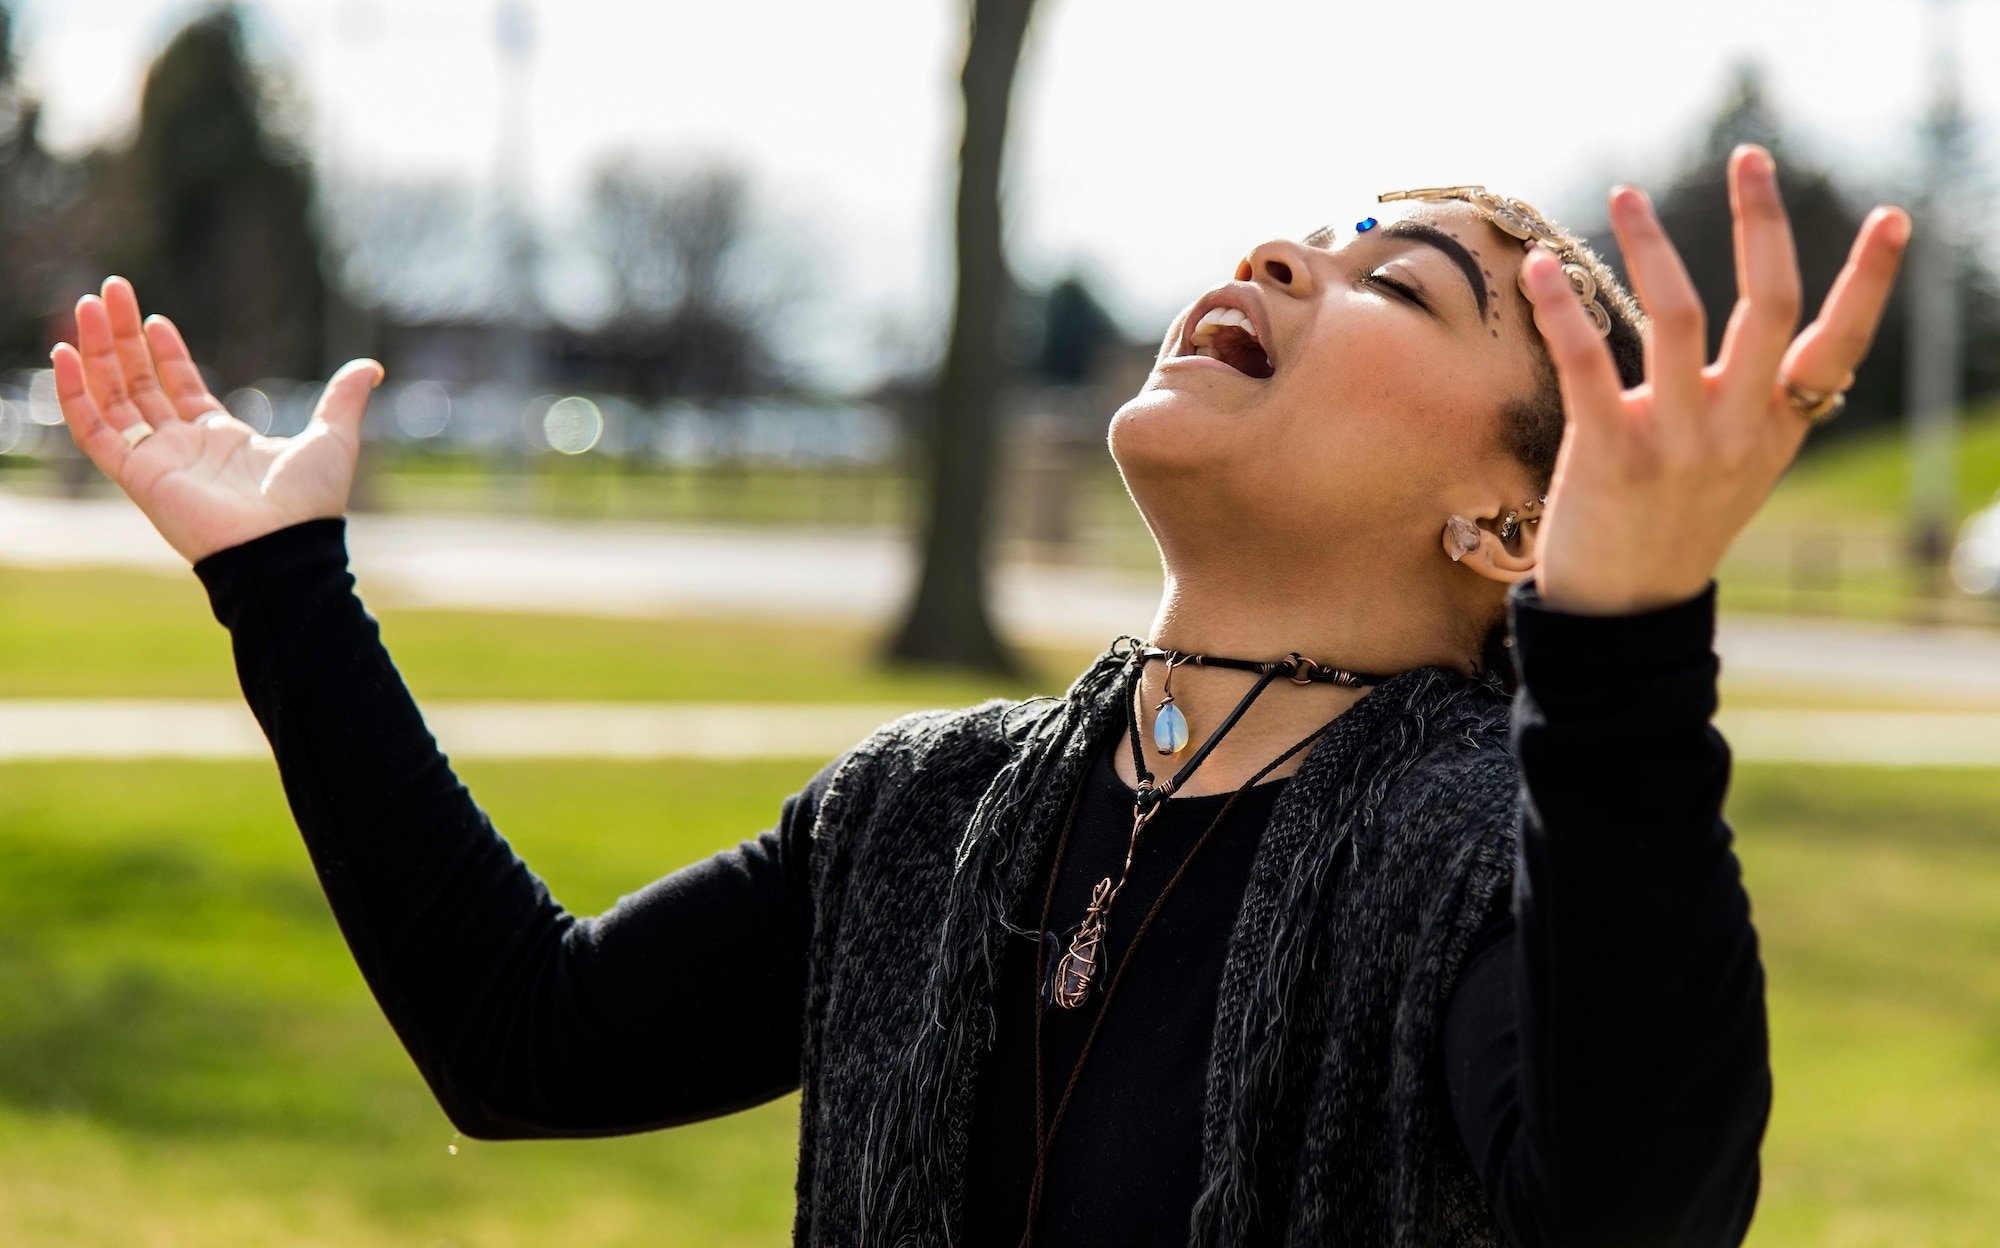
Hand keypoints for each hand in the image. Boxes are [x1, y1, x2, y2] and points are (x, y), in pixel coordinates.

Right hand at [51, 276, 382, 564]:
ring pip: (112, 397)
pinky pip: (93, 431)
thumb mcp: (333, 436)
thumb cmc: (309, 502)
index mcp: (221, 439)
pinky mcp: (137, 475)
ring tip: (85, 306)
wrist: (286, 545)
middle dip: (121, 337)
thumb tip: (371, 367)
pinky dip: (75, 395)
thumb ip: (343, 399)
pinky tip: (64, 355)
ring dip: (95, 352)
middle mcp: (183, 448)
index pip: (179, 387)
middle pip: (139, 383)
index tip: (153, 318)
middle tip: (108, 292)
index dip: (165, 353)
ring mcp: (157, 461)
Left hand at [1524, 145, 1909, 614]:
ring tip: (1626, 194)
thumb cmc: (1673, 522)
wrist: (1624, 613)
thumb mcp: (1737, 464)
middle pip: (1769, 307)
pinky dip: (1564, 312)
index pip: (1840, 344)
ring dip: (1651, 247)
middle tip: (1750, 157)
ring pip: (1679, 318)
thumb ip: (1752, 402)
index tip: (1891, 217)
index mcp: (1778, 427)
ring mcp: (1679, 443)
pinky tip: (1541, 271)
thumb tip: (1762, 333)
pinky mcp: (1610, 457)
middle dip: (1761, 224)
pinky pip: (1590, 367)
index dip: (1869, 281)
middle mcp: (1740, 429)